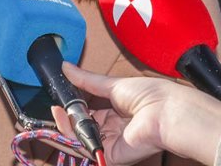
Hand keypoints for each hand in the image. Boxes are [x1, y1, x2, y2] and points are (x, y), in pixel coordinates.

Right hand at [60, 62, 220, 165]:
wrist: (165, 111)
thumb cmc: (150, 95)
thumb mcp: (113, 84)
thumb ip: (87, 80)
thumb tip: (66, 67)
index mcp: (116, 110)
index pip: (88, 110)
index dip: (73, 106)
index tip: (60, 97)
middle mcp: (113, 127)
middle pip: (82, 125)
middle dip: (66, 117)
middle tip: (55, 107)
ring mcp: (111, 141)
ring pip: (81, 137)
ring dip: (65, 126)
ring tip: (57, 111)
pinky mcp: (110, 153)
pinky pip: (86, 147)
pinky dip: (72, 136)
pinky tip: (64, 121)